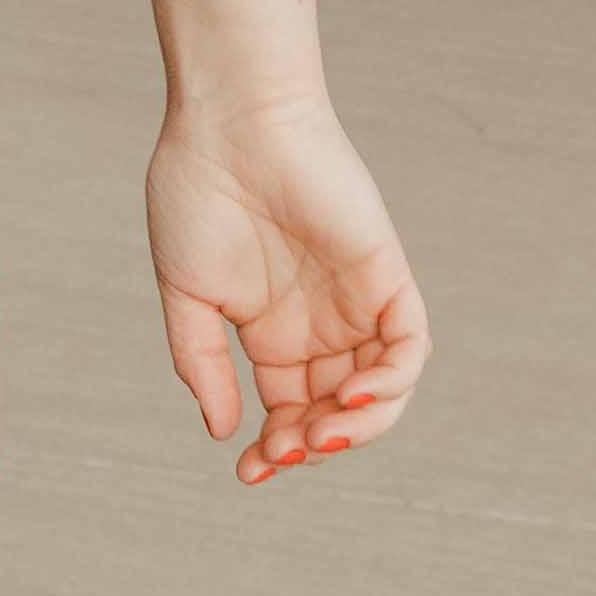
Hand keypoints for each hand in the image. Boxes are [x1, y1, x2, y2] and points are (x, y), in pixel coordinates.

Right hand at [147, 89, 425, 482]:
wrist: (230, 122)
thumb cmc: (197, 193)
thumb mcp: (186, 292)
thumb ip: (201, 361)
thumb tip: (223, 430)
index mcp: (271, 330)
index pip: (289, 412)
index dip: (276, 451)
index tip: (248, 473)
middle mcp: (319, 323)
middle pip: (335, 411)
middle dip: (312, 445)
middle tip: (282, 455)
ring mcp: (356, 301)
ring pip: (382, 390)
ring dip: (359, 427)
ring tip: (320, 436)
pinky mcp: (386, 276)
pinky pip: (410, 346)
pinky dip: (392, 381)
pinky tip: (350, 395)